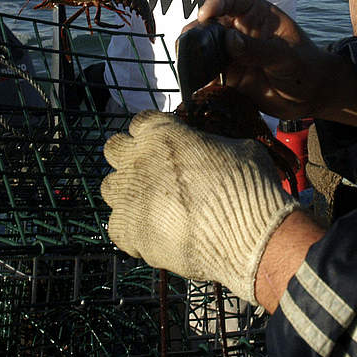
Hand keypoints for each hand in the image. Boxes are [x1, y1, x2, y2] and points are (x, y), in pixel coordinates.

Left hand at [101, 111, 295, 303]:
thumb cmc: (247, 185)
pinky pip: (116, 227)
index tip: (165, 144)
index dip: (153, 133)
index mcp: (161, 132)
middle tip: (151, 172)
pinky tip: (153, 233)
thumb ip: (213, 145)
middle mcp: (137, 160)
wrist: (244, 234)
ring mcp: (128, 197)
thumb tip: (214, 151)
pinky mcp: (128, 231)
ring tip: (153, 205)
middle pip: (114, 149)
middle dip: (129, 157)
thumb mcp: (239, 148)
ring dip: (127, 193)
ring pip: (109, 188)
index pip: (141, 122)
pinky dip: (132, 230)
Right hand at [194, 0, 356, 123]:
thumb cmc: (306, 67)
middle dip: (196, 31)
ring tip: (186, 64)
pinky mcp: (228, 77)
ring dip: (194, 55)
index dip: (215, 3)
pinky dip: (200, 79)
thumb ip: (258, 49)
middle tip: (187, 43)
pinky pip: (208, 75)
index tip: (206, 15)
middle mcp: (240, 32)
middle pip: (210, 25)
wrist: (312, 96)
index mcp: (256, 15)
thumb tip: (229, 40)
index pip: (230, 0)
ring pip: (205, 50)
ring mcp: (232, 55)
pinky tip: (195, 84)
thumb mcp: (286, 56)